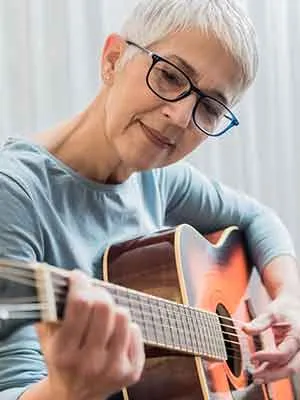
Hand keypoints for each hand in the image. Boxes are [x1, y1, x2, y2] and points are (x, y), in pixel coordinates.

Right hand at [36, 270, 144, 399]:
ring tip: (104, 316)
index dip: (80, 284)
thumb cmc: (61, 360)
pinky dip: (126, 328)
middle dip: (98, 293)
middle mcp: (89, 363)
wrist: (75, 397)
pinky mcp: (131, 373)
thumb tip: (50, 278)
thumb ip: (48, 310)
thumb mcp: (48, 339)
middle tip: (93, 294)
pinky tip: (114, 334)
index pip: (80, 305)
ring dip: (113, 310)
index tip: (78, 276)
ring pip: (122, 316)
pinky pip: (136, 331)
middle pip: (104, 306)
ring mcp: (112, 369)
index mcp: (64, 353)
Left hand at [243, 295, 299, 383]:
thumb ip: (259, 323)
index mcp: (298, 335)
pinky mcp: (296, 355)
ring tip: (257, 377)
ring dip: (274, 375)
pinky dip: (276, 369)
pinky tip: (263, 371)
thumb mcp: (272, 312)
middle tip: (256, 376)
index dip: (267, 357)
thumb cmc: (285, 308)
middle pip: (291, 367)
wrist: (295, 306)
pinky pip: (288, 366)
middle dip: (272, 374)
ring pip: (291, 370)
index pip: (283, 352)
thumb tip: (246, 329)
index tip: (253, 357)